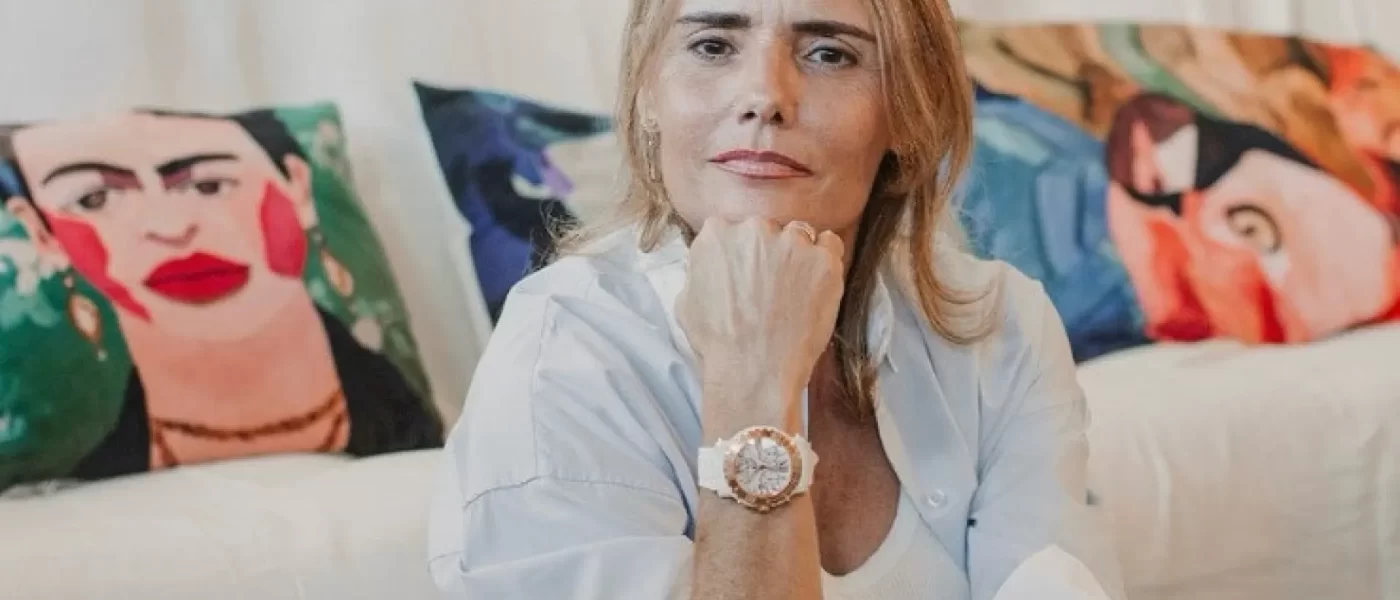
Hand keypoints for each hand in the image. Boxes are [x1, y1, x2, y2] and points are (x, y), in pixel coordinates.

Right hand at [676, 217, 844, 430]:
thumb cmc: (717, 343)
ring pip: (798, 235)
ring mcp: (792, 242)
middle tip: (770, 285)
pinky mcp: (823, 260)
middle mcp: (754, 228)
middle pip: (765, 229)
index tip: (744, 272)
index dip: (739, 252)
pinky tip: (817, 283)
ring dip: (797, 254)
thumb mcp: (686, 302)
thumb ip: (701, 271)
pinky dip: (825, 259)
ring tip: (795, 289)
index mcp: (716, 234)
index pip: (730, 229)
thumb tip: (711, 268)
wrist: (754, 370)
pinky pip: (830, 244)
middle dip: (767, 252)